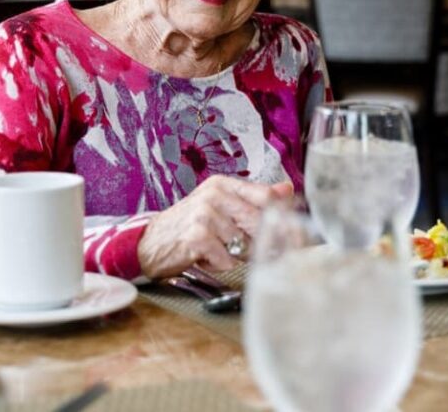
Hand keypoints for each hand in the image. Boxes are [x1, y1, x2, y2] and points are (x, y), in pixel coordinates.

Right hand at [137, 175, 292, 278]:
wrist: (151, 242)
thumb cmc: (189, 226)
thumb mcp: (220, 206)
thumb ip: (252, 199)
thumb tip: (287, 189)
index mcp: (223, 184)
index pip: (265, 195)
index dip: (283, 217)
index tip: (295, 235)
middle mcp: (214, 194)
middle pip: (258, 220)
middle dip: (264, 242)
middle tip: (264, 254)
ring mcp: (204, 213)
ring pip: (243, 243)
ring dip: (237, 255)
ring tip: (219, 251)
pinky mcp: (196, 235)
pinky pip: (226, 257)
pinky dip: (221, 264)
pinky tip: (208, 258)